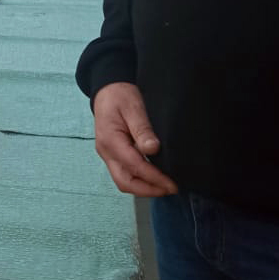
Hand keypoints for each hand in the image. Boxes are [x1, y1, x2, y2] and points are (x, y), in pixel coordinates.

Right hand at [92, 82, 177, 196]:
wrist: (107, 89)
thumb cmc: (120, 96)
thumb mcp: (133, 107)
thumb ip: (142, 129)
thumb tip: (153, 149)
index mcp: (110, 140)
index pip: (134, 166)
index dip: (154, 178)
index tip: (172, 184)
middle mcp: (106, 152)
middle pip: (124, 182)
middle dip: (148, 190)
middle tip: (170, 189)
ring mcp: (107, 155)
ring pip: (123, 181)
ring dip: (144, 188)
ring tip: (164, 187)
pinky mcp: (112, 155)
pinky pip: (124, 174)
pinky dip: (140, 180)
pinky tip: (154, 178)